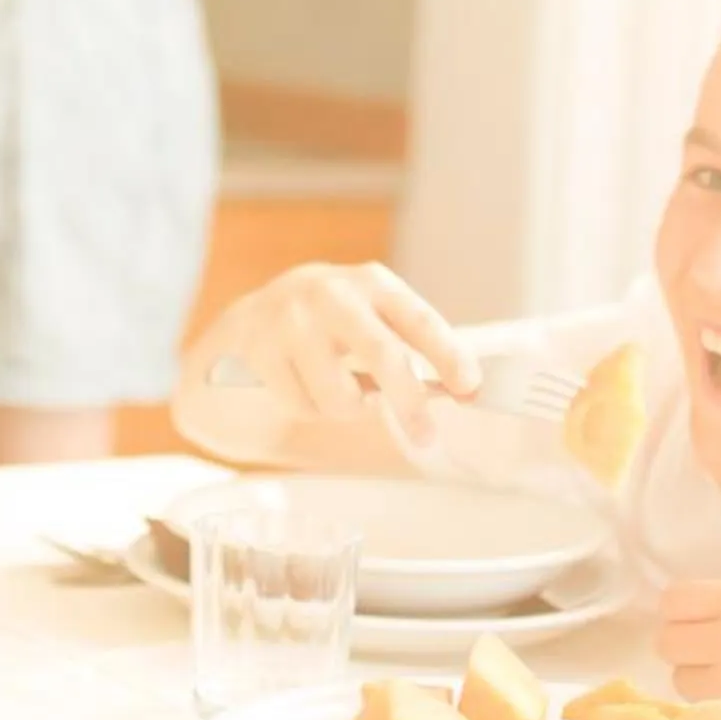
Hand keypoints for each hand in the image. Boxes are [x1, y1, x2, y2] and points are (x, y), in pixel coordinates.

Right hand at [197, 262, 480, 443]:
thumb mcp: (370, 318)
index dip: (448, 354)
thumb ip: (410, 346)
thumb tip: (462, 388)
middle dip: (409, 401)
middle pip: (382, 354)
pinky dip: (311, 410)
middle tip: (426, 436)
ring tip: (342, 396)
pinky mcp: (260, 348)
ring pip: (339, 394)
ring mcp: (292, 318)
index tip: (470, 387)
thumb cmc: (330, 326)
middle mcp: (333, 293)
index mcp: (372, 283)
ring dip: (350, 410)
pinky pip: (302, 405)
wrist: (249, 319)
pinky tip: (302, 388)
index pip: (419, 319)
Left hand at [655, 576, 720, 719]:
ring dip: (698, 680)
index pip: (673, 600)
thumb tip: (713, 588)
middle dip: (688, 645)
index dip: (685, 610)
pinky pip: (701, 713)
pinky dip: (713, 708)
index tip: (703, 620)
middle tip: (718, 651)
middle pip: (666, 642)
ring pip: (679, 681)